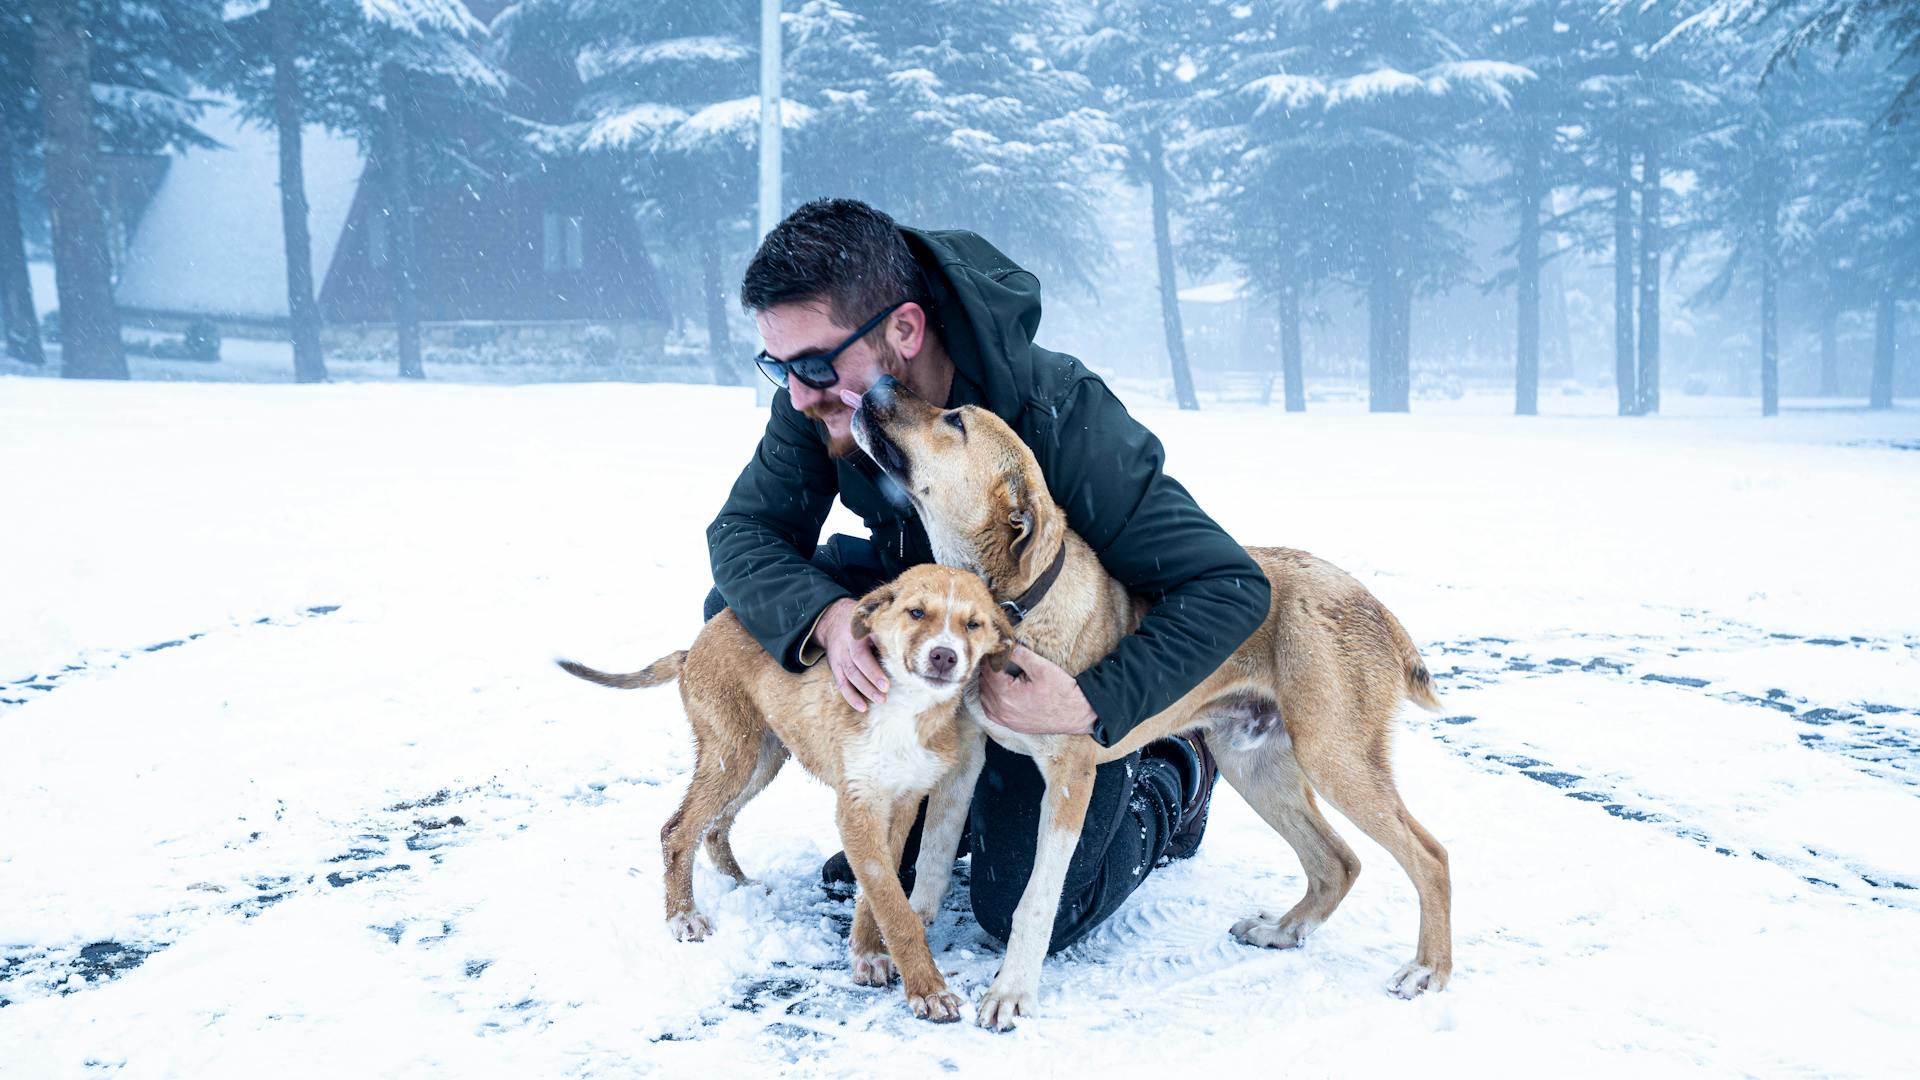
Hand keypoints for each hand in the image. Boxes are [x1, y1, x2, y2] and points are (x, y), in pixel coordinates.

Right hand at [814, 597, 888, 711]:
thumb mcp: (870, 621)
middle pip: (854, 670)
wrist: (833, 619)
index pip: (861, 656)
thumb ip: (883, 633)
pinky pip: (841, 684)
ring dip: (862, 692)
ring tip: (879, 701)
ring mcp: (838, 659)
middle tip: (884, 697)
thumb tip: (904, 647)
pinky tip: (862, 707)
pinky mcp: (835, 668)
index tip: (886, 685)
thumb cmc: (860, 621)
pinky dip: (850, 697)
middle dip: (869, 685)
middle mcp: (844, 648)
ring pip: (847, 678)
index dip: (872, 672)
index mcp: (854, 636)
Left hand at [978, 645, 1094, 735]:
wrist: (1078, 713)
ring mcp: (1006, 720)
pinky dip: (991, 699)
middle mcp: (1002, 710)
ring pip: (984, 698)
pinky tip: (999, 691)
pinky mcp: (1012, 725)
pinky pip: (991, 711)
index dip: (991, 657)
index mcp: (1006, 695)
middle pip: (984, 684)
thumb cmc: (1062, 692)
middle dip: (988, 670)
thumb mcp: (1041, 667)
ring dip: (988, 684)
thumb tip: (1006, 646)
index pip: (988, 671)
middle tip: (998, 658)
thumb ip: (1020, 655)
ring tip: (999, 672)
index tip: (996, 648)